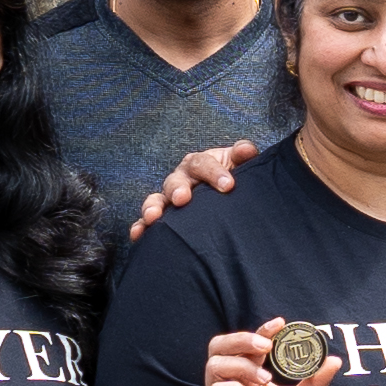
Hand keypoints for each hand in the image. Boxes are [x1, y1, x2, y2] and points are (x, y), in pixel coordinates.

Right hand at [131, 139, 256, 238]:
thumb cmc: (229, 178)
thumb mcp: (237, 164)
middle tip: (182, 199)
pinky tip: (138, 235)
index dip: (214, 172)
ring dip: (153, 207)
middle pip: (175, 181)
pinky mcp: (162, 216)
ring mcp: (168, 198)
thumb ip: (242, 156)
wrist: (221, 195)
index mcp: (199, 164)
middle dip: (178, 189)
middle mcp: (181, 178)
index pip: (203, 163)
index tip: (228, 185)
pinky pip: (147, 221)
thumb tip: (247, 150)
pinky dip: (141, 226)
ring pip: (157, 199)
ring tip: (153, 217)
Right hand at [203, 330, 324, 385]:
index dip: (261, 330)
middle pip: (219, 347)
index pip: (247, 344)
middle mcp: (233, 383)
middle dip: (241, 339)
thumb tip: (333, 360)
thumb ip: (315, 381)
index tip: (280, 324)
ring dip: (241, 366)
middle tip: (265, 347)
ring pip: (214, 366)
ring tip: (265, 380)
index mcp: (251, 375)